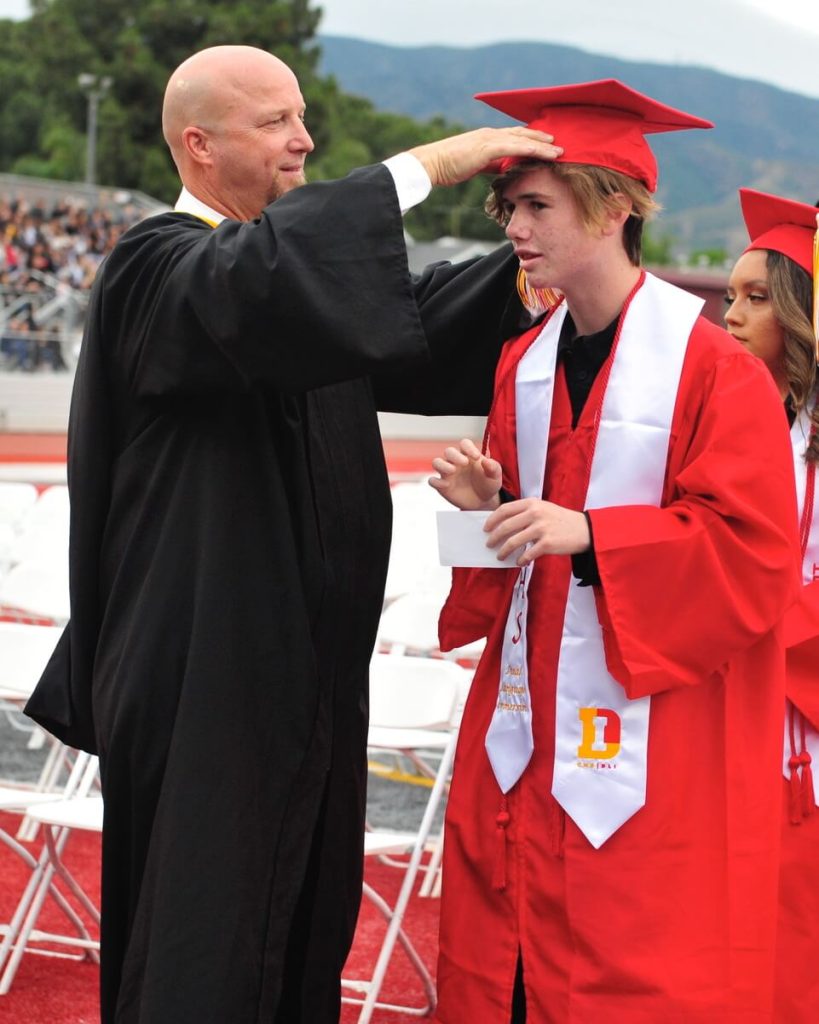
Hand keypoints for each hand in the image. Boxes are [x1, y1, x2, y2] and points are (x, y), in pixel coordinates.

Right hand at [409, 127, 562, 186]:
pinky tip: (542, 152)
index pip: (514, 136)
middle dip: (542, 138)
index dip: (531, 139)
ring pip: (522, 139)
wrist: (431, 164)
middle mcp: (490, 134)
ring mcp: (489, 139)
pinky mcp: (487, 147)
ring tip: (558, 150)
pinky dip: (529, 148)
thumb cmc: (448, 167)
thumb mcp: (474, 165)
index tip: (546, 144)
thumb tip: (502, 169)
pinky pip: (513, 146)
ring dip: (542, 144)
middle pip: (522, 134)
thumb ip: (490, 165)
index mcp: (487, 138)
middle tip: (559, 144)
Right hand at [429, 438, 502, 509]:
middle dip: (455, 455)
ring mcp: (447, 473)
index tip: (476, 456)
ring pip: (436, 462)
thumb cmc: (488, 484)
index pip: (464, 444)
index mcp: (468, 455)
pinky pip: (432, 481)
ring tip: (452, 471)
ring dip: (442, 465)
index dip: (468, 447)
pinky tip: (446, 485)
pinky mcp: (442, 486)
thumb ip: (493, 467)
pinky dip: (436, 482)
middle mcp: (456, 462)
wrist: (483, 501)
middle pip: (449, 451)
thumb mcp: (495, 476)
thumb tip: (486, 460)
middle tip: (465, 463)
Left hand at [485, 498, 589, 563]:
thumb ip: (525, 513)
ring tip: (500, 556)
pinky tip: (519, 562)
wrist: (585, 530)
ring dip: (504, 551)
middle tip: (489, 544)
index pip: (505, 509)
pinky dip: (520, 560)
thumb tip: (503, 525)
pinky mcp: (547, 543)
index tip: (486, 528)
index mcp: (532, 503)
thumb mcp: (543, 508)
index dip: (492, 520)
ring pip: (513, 542)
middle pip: (505, 526)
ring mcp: (541, 528)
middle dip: (494, 537)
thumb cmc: (561, 520)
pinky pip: (527, 554)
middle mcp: (535, 514)